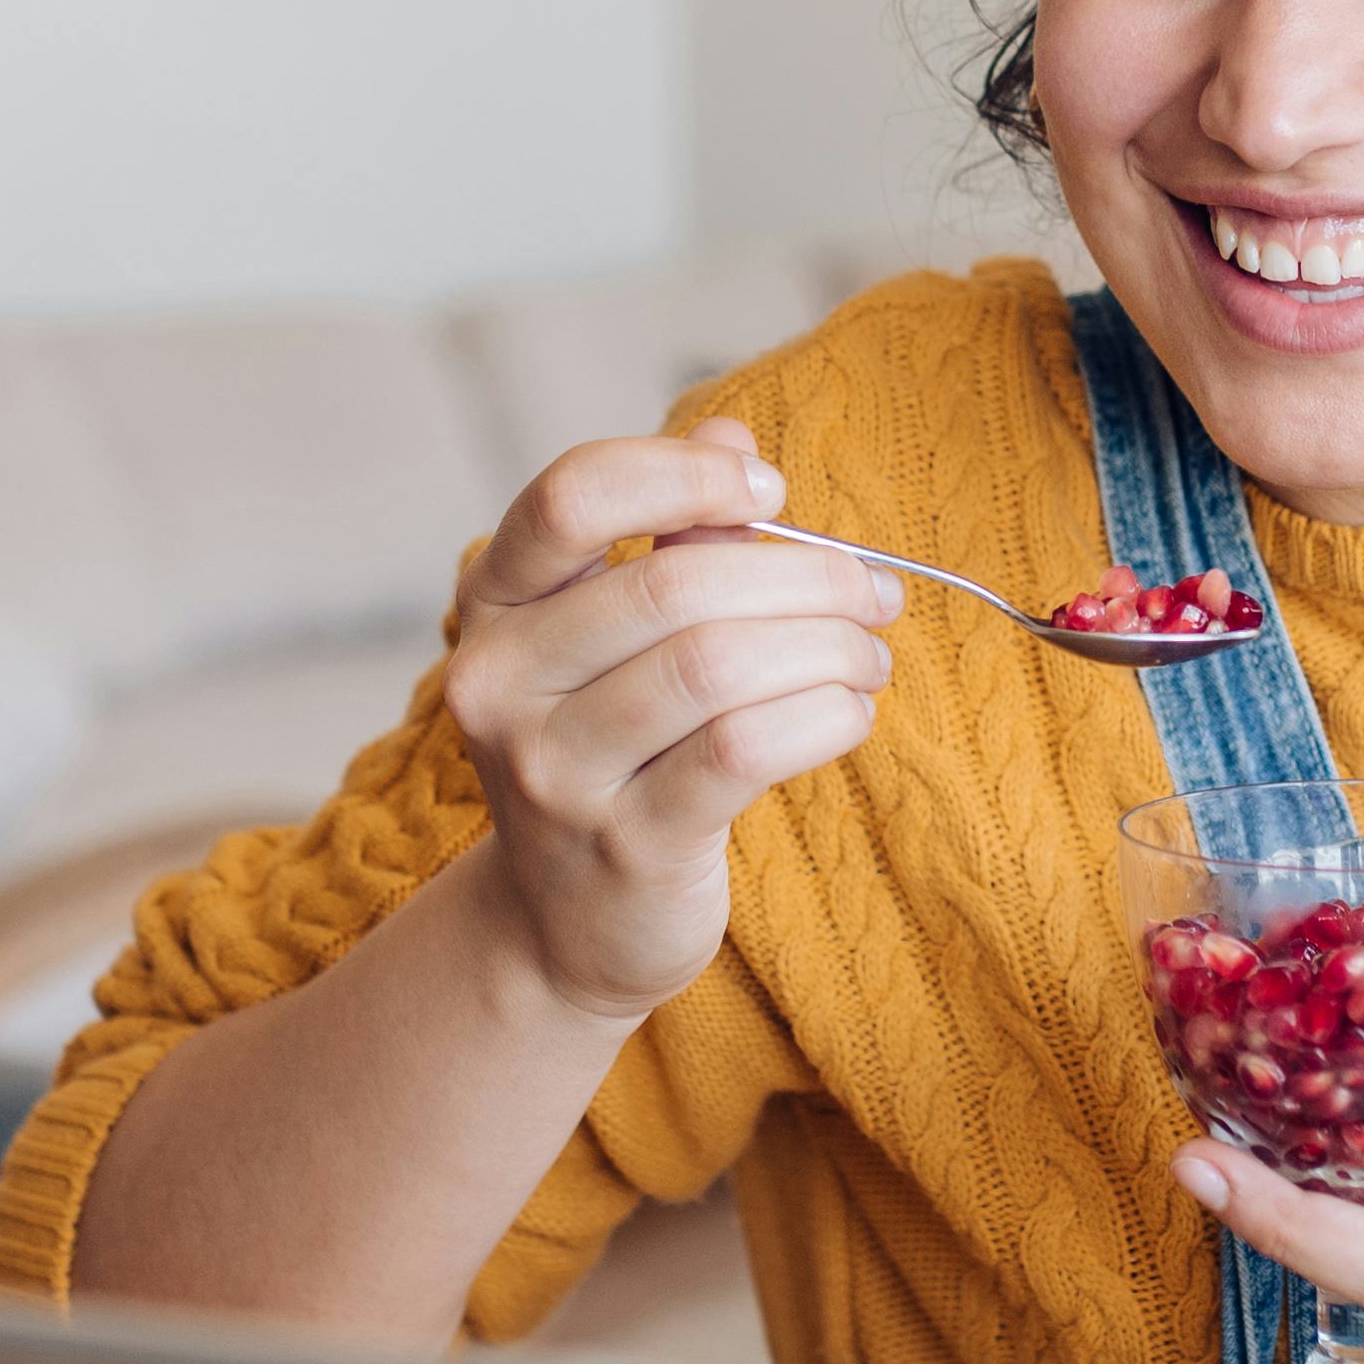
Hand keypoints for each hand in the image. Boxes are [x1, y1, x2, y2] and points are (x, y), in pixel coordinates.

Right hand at [439, 418, 898, 1022]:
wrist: (568, 926)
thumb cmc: (615, 752)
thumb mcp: (617, 637)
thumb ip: (669, 534)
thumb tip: (731, 436)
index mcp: (494, 605)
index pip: (572, 498)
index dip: (685, 476)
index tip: (768, 491)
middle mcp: (501, 684)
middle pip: (673, 587)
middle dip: (803, 576)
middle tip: (869, 593)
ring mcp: (555, 773)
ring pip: (717, 666)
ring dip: (827, 646)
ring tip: (868, 654)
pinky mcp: (627, 846)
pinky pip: (746, 748)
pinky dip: (824, 714)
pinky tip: (849, 710)